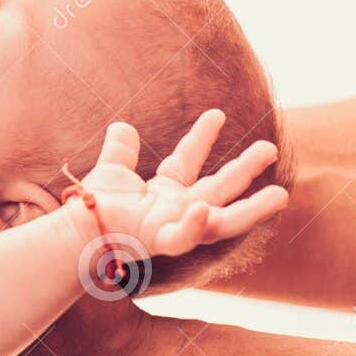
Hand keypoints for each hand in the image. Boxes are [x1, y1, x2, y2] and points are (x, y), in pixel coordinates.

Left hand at [73, 111, 287, 258]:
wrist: (74, 229)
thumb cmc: (92, 207)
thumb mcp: (111, 171)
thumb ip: (120, 150)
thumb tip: (122, 126)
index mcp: (165, 193)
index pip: (188, 161)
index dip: (202, 138)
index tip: (217, 114)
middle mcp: (177, 210)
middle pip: (219, 189)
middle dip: (245, 170)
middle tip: (271, 148)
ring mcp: (174, 227)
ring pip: (221, 221)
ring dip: (251, 209)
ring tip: (281, 196)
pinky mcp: (161, 241)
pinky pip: (183, 237)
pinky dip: (194, 224)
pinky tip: (202, 208)